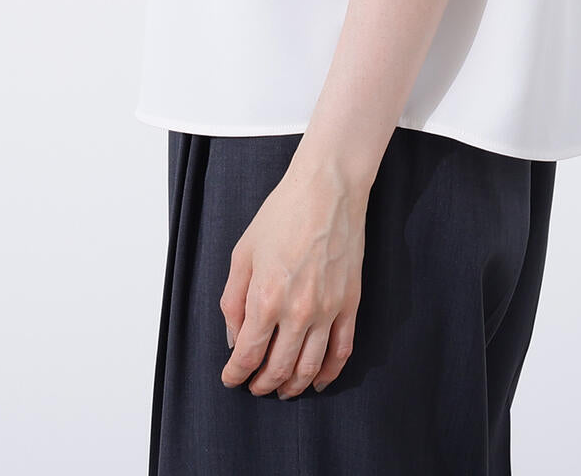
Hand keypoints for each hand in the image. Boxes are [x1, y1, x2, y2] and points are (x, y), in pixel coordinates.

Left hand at [220, 153, 366, 397]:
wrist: (327, 189)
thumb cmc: (282, 214)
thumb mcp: (243, 253)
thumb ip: (233, 299)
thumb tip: (235, 336)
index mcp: (266, 298)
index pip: (247, 355)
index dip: (236, 374)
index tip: (231, 378)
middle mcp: (298, 312)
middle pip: (278, 369)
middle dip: (262, 385)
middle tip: (254, 387)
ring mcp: (328, 310)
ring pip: (309, 367)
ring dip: (293, 386)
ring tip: (282, 391)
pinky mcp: (350, 303)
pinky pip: (341, 351)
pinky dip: (329, 373)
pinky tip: (317, 381)